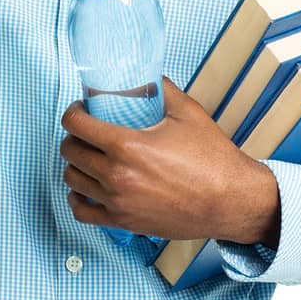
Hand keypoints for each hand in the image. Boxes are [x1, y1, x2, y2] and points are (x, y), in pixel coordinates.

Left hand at [58, 77, 280, 245]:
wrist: (230, 201)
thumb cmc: (213, 160)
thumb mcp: (188, 113)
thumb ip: (162, 90)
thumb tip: (148, 77)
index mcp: (127, 145)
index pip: (77, 124)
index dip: (73, 112)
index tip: (80, 110)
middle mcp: (116, 175)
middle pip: (70, 151)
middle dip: (73, 136)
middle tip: (86, 132)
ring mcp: (117, 201)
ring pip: (72, 180)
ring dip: (75, 165)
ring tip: (88, 158)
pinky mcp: (123, 222)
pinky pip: (82, 213)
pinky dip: (78, 200)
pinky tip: (86, 190)